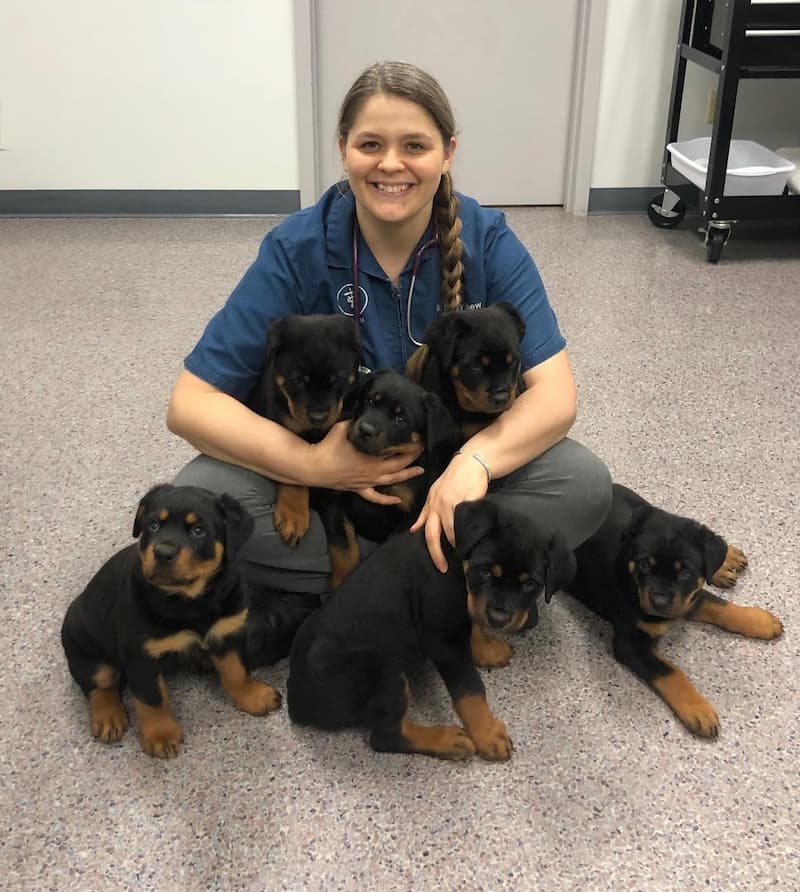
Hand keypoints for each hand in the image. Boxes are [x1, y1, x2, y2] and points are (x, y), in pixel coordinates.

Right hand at [310, 421, 423, 496]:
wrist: (314, 467)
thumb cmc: (329, 446)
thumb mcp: (344, 427)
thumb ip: (357, 421)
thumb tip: (364, 413)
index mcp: (372, 456)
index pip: (397, 451)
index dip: (410, 446)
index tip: (418, 439)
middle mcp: (373, 471)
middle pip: (399, 466)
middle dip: (412, 458)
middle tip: (422, 450)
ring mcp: (367, 482)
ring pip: (392, 481)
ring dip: (407, 476)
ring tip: (419, 471)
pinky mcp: (358, 489)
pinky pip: (375, 497)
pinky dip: (387, 500)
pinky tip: (397, 500)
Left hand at [410, 452, 489, 572]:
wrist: (470, 462)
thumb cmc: (454, 479)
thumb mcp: (434, 493)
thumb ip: (425, 513)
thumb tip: (414, 530)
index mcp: (430, 504)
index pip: (427, 531)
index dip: (431, 549)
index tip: (439, 564)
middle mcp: (438, 505)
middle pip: (433, 535)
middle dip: (437, 554)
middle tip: (444, 567)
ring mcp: (452, 503)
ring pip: (451, 530)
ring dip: (456, 543)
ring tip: (462, 553)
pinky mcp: (466, 501)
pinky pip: (466, 521)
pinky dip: (468, 531)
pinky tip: (471, 538)